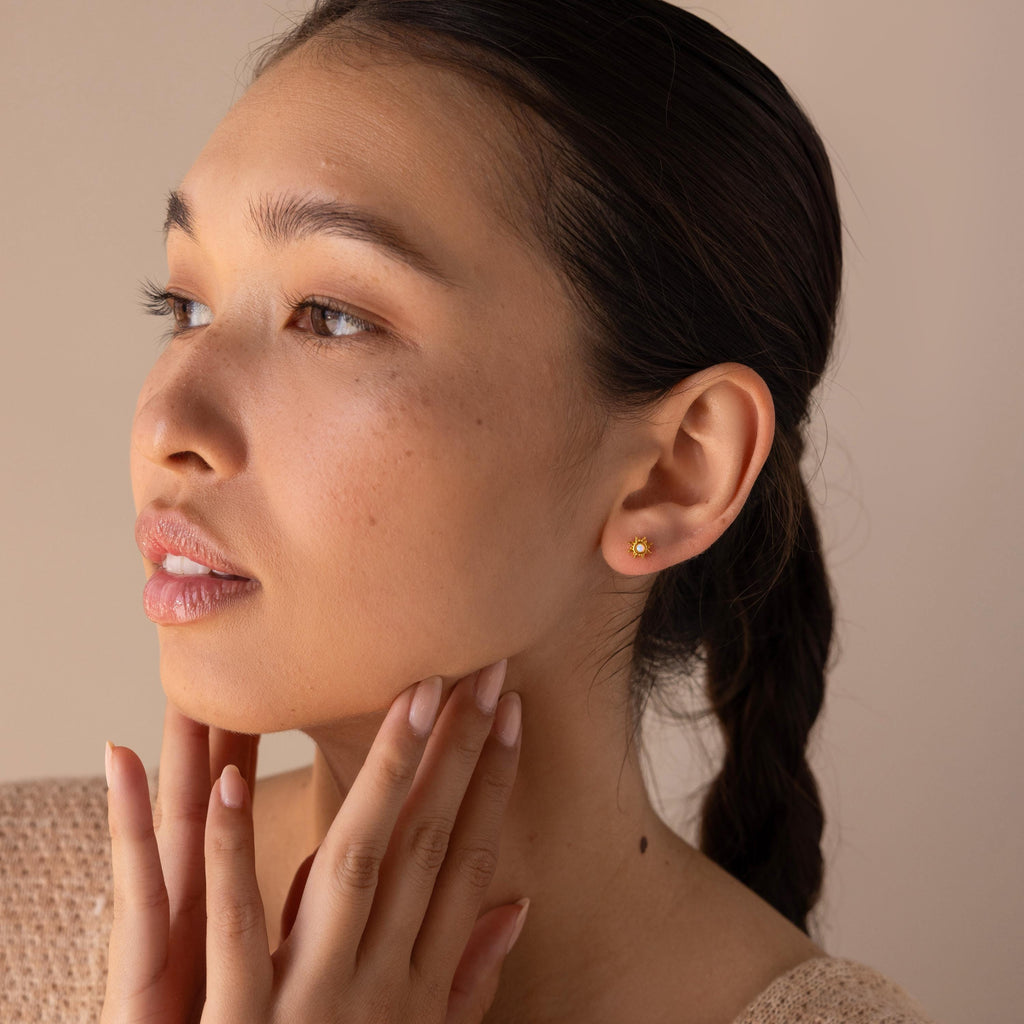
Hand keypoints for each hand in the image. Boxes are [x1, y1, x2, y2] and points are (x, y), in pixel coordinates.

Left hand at [101, 660, 525, 1023]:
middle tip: (479, 670)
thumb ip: (470, 976)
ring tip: (410, 695)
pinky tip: (227, 784)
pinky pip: (237, 928)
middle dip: (460, 751)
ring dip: (385, 776)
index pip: (470, 857)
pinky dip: (232, 853)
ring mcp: (314, 1000)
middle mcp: (383, 980)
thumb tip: (521, 898)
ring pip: (354, 862)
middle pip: (427, 844)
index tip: (509, 710)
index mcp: (422, 983)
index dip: (494, 779)